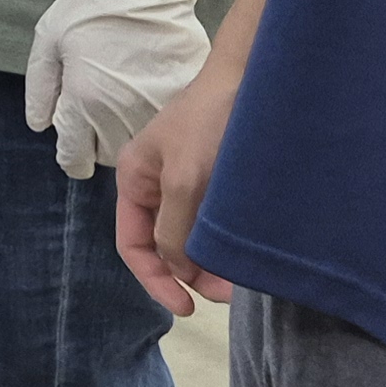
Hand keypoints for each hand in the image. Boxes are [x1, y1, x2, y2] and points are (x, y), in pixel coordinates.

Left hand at [25, 0, 209, 178]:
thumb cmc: (90, 7)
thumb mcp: (48, 39)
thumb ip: (41, 89)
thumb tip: (41, 125)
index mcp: (84, 103)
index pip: (75, 159)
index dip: (71, 153)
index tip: (74, 141)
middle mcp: (121, 114)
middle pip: (108, 157)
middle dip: (98, 141)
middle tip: (97, 110)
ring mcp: (157, 107)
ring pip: (139, 143)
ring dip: (127, 130)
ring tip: (121, 99)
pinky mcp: (182, 95)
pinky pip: (164, 120)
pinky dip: (154, 112)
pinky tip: (147, 86)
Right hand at [113, 59, 238, 315]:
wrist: (252, 78)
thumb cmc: (209, 124)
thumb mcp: (184, 181)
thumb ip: (173, 230)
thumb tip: (177, 269)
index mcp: (135, 180)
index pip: (132, 244)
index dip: (155, 280)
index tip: (187, 308)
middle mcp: (157, 183)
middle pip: (163, 244)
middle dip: (189, 273)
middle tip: (227, 293)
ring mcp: (187, 180)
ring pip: (191, 234)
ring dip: (210, 259)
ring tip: (239, 276)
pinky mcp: (216, 177)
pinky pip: (212, 220)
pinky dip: (223, 240)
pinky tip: (242, 251)